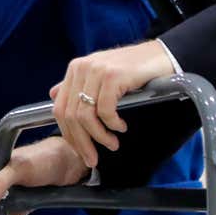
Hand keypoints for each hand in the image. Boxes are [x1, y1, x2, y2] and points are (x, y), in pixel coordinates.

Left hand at [50, 40, 176, 167]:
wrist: (161, 56)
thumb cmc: (132, 69)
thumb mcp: (100, 74)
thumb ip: (78, 85)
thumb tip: (53, 96)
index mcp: (75, 68)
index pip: (60, 108)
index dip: (68, 135)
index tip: (80, 151)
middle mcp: (82, 68)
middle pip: (71, 115)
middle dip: (81, 142)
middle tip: (93, 159)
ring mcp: (97, 71)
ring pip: (86, 116)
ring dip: (99, 136)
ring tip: (112, 144)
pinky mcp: (113, 76)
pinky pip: (105, 111)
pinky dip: (112, 124)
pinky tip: (121, 127)